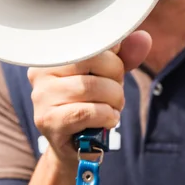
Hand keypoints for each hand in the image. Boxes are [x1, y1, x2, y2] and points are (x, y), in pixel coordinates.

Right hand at [28, 31, 150, 166]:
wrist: (74, 146)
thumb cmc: (90, 103)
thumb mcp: (108, 75)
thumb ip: (124, 56)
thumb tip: (143, 38)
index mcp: (53, 53)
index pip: (90, 42)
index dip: (112, 56)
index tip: (113, 71)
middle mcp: (40, 71)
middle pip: (90, 60)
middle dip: (115, 76)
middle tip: (116, 91)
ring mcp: (41, 96)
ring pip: (90, 86)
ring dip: (113, 99)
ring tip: (113, 107)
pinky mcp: (48, 120)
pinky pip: (86, 111)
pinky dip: (106, 115)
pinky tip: (108, 119)